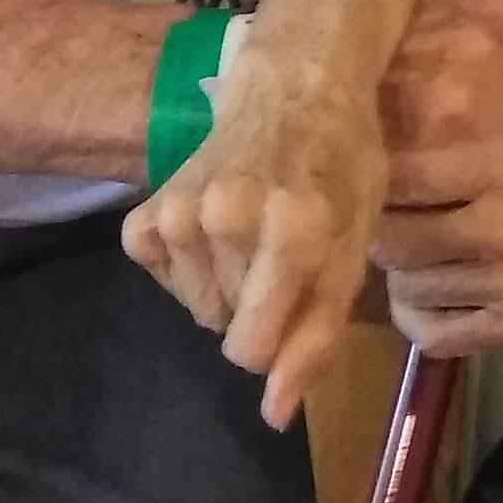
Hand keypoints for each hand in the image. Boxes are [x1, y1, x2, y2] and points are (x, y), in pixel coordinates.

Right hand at [122, 22, 390, 427]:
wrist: (296, 87)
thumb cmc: (340, 169)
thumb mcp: (355, 250)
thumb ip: (317, 336)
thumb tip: (272, 415)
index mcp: (293, 229)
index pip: (253, 350)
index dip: (281, 342)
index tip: (301, 297)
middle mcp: (225, 217)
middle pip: (227, 330)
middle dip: (259, 307)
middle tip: (286, 251)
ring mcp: (178, 211)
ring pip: (197, 309)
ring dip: (226, 287)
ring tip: (255, 234)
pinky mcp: (147, 210)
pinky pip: (159, 277)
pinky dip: (187, 270)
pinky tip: (215, 233)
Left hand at [372, 120, 502, 359]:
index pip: (408, 168)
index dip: (380, 166)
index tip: (374, 161)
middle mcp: (501, 225)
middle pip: (395, 233)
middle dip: (381, 222)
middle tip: (386, 212)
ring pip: (413, 287)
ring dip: (401, 273)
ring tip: (408, 255)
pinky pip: (444, 337)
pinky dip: (424, 323)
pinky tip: (429, 305)